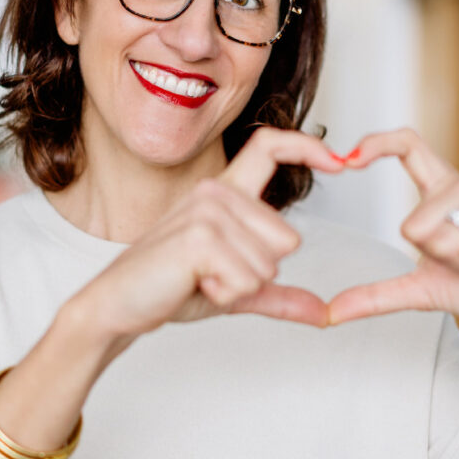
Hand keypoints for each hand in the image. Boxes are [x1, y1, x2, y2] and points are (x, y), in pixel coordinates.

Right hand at [70, 128, 344, 339]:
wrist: (118, 306)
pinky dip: (226, 294)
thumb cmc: (171, 286)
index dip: (307, 146)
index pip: (269, 148)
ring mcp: (207, 211)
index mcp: (225, 192)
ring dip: (240, 285)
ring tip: (200, 277)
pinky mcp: (199, 237)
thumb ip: (278, 294)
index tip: (340, 162)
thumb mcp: (235, 287)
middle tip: (214, 272)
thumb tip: (323, 312)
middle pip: (288, 238)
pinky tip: (194, 283)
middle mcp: (216, 191)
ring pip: (270, 264)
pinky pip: (249, 280)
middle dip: (259, 271)